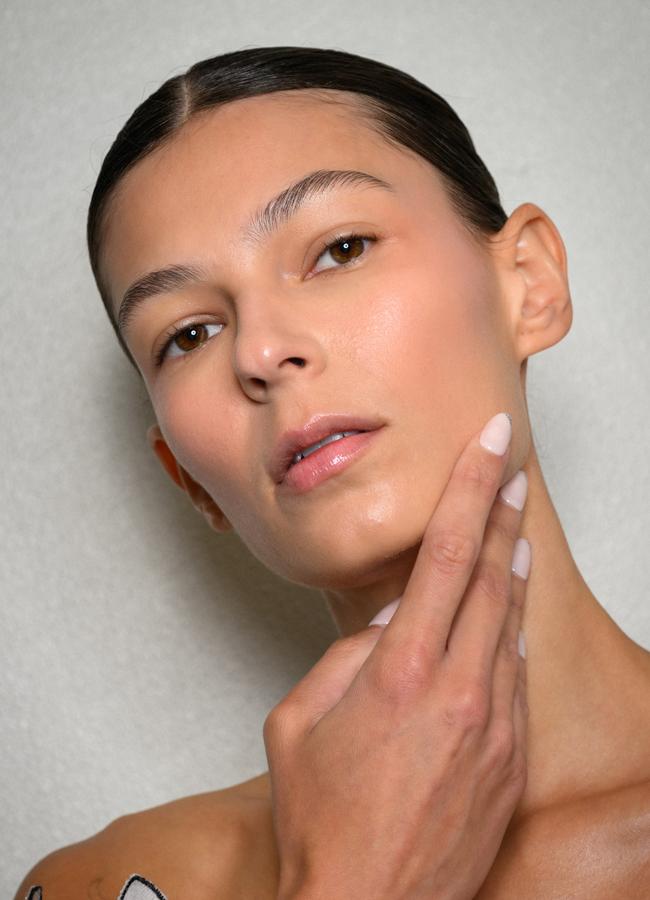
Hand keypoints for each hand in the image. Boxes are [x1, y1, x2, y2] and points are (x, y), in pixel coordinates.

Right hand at [264, 412, 529, 899]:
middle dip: (502, 514)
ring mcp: (495, 726)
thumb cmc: (322, 819)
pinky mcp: (512, 760)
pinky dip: (508, 635)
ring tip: (512, 532)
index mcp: (401, 671)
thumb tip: (392, 617)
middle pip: (491, 576)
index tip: (491, 445)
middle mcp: (459, 690)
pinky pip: (515, 677)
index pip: (445, 553)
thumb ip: (345, 655)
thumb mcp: (298, 721)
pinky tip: (504, 618)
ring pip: (510, 624)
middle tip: (511, 472)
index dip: (470, 488)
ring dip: (510, 571)